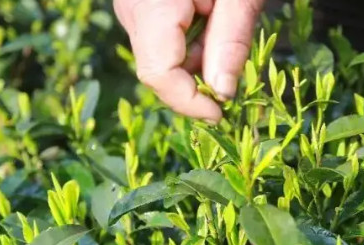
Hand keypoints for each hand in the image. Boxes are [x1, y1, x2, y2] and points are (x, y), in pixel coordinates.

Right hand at [113, 0, 264, 121]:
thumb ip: (231, 42)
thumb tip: (222, 94)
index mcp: (153, 5)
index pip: (159, 74)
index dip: (189, 103)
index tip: (221, 114)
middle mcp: (132, 8)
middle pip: (156, 70)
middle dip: (195, 85)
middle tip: (232, 77)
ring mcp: (131, 7)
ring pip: (158, 59)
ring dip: (194, 66)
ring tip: (224, 36)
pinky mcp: (139, 6)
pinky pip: (158, 41)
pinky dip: (188, 49)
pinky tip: (210, 29)